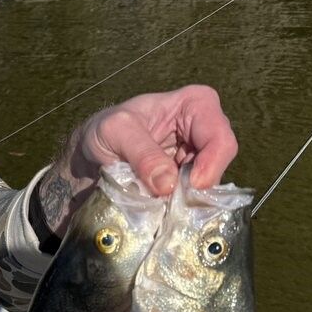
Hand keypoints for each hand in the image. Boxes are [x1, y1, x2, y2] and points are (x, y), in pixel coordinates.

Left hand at [66, 84, 237, 197]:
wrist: (90, 153)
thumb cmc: (104, 130)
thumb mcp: (115, 131)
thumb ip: (142, 154)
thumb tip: (168, 184)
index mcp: (196, 104)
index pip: (220, 139)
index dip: (209, 166)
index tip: (184, 188)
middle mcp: (206, 130)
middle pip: (219, 165)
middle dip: (197, 187)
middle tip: (170, 201)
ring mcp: (200, 158)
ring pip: (210, 187)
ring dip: (186, 200)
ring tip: (159, 202)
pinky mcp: (189, 181)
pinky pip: (196, 199)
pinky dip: (179, 207)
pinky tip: (161, 207)